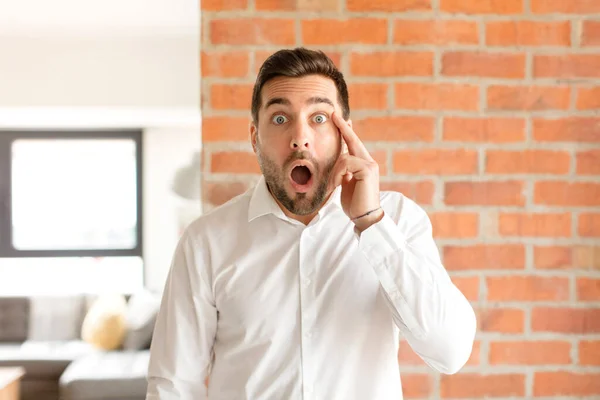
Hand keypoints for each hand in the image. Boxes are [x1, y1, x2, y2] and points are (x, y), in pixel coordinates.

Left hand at [328, 112, 383, 231]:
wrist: (364, 217)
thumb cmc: (354, 203)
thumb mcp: (346, 183)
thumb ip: (344, 171)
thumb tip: (337, 161)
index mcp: (363, 164)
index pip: (353, 144)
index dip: (346, 131)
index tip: (339, 119)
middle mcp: (369, 161)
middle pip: (353, 140)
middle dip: (343, 127)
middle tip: (333, 114)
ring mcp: (370, 164)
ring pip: (343, 157)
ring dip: (334, 172)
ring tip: (333, 185)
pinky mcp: (367, 169)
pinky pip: (345, 163)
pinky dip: (338, 174)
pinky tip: (339, 185)